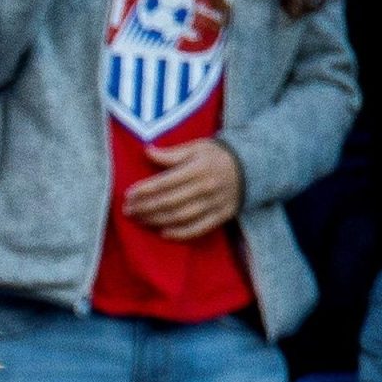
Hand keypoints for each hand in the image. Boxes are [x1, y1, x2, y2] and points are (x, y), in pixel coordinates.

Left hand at [122, 139, 243, 240]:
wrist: (253, 166)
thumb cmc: (217, 155)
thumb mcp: (197, 147)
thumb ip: (172, 153)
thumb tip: (146, 151)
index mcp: (199, 168)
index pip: (165, 182)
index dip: (144, 190)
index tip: (128, 195)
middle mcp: (207, 187)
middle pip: (169, 202)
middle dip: (145, 208)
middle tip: (128, 211)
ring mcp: (215, 203)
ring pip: (180, 216)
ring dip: (156, 220)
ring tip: (140, 220)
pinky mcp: (222, 216)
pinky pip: (198, 228)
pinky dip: (180, 233)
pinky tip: (163, 233)